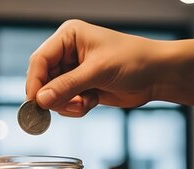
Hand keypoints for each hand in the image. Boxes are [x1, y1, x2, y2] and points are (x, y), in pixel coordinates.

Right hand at [26, 20, 193, 116]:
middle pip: (43, 79)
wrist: (157, 75)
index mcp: (69, 36)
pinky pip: (66, 102)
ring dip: (67, 104)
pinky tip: (92, 102)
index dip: (35, 82)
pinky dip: (76, 107)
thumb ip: (68, 85)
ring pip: (53, 94)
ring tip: (85, 103)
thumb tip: (41, 99)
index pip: (40, 59)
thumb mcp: (98, 71)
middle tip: (67, 105)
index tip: (35, 102)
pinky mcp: (81, 87)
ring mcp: (74, 71)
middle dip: (54, 96)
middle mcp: (67, 52)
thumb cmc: (134, 60)